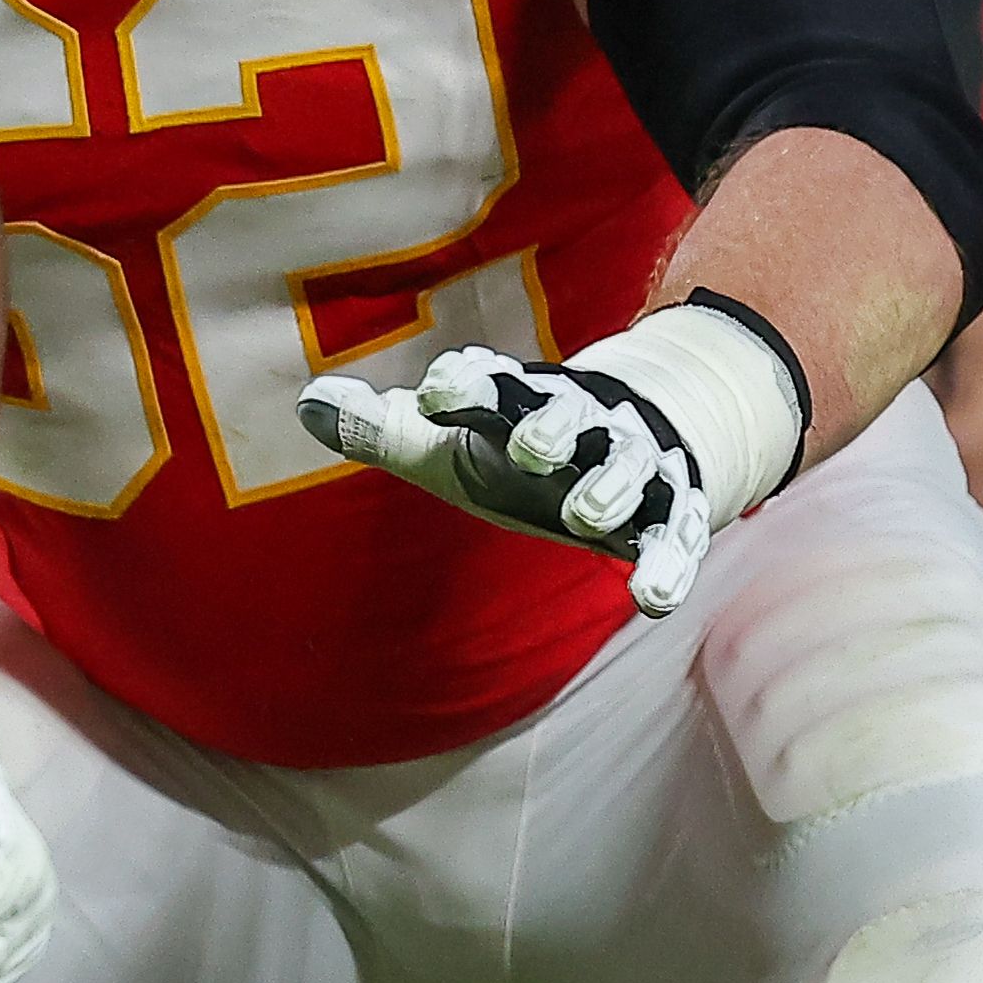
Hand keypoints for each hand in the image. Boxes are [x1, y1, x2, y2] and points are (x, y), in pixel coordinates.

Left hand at [301, 300, 805, 617]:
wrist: (634, 434)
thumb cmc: (511, 446)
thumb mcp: (446, 438)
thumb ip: (381, 427)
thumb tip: (306, 404)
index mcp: (518, 399)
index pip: (491, 383)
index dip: (466, 385)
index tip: (437, 397)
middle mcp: (582, 424)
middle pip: (572, 416)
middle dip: (553, 431)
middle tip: (531, 452)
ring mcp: (631, 466)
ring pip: (631, 468)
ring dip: (612, 489)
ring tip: (585, 519)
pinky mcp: (668, 510)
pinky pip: (676, 534)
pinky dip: (669, 564)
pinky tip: (652, 599)